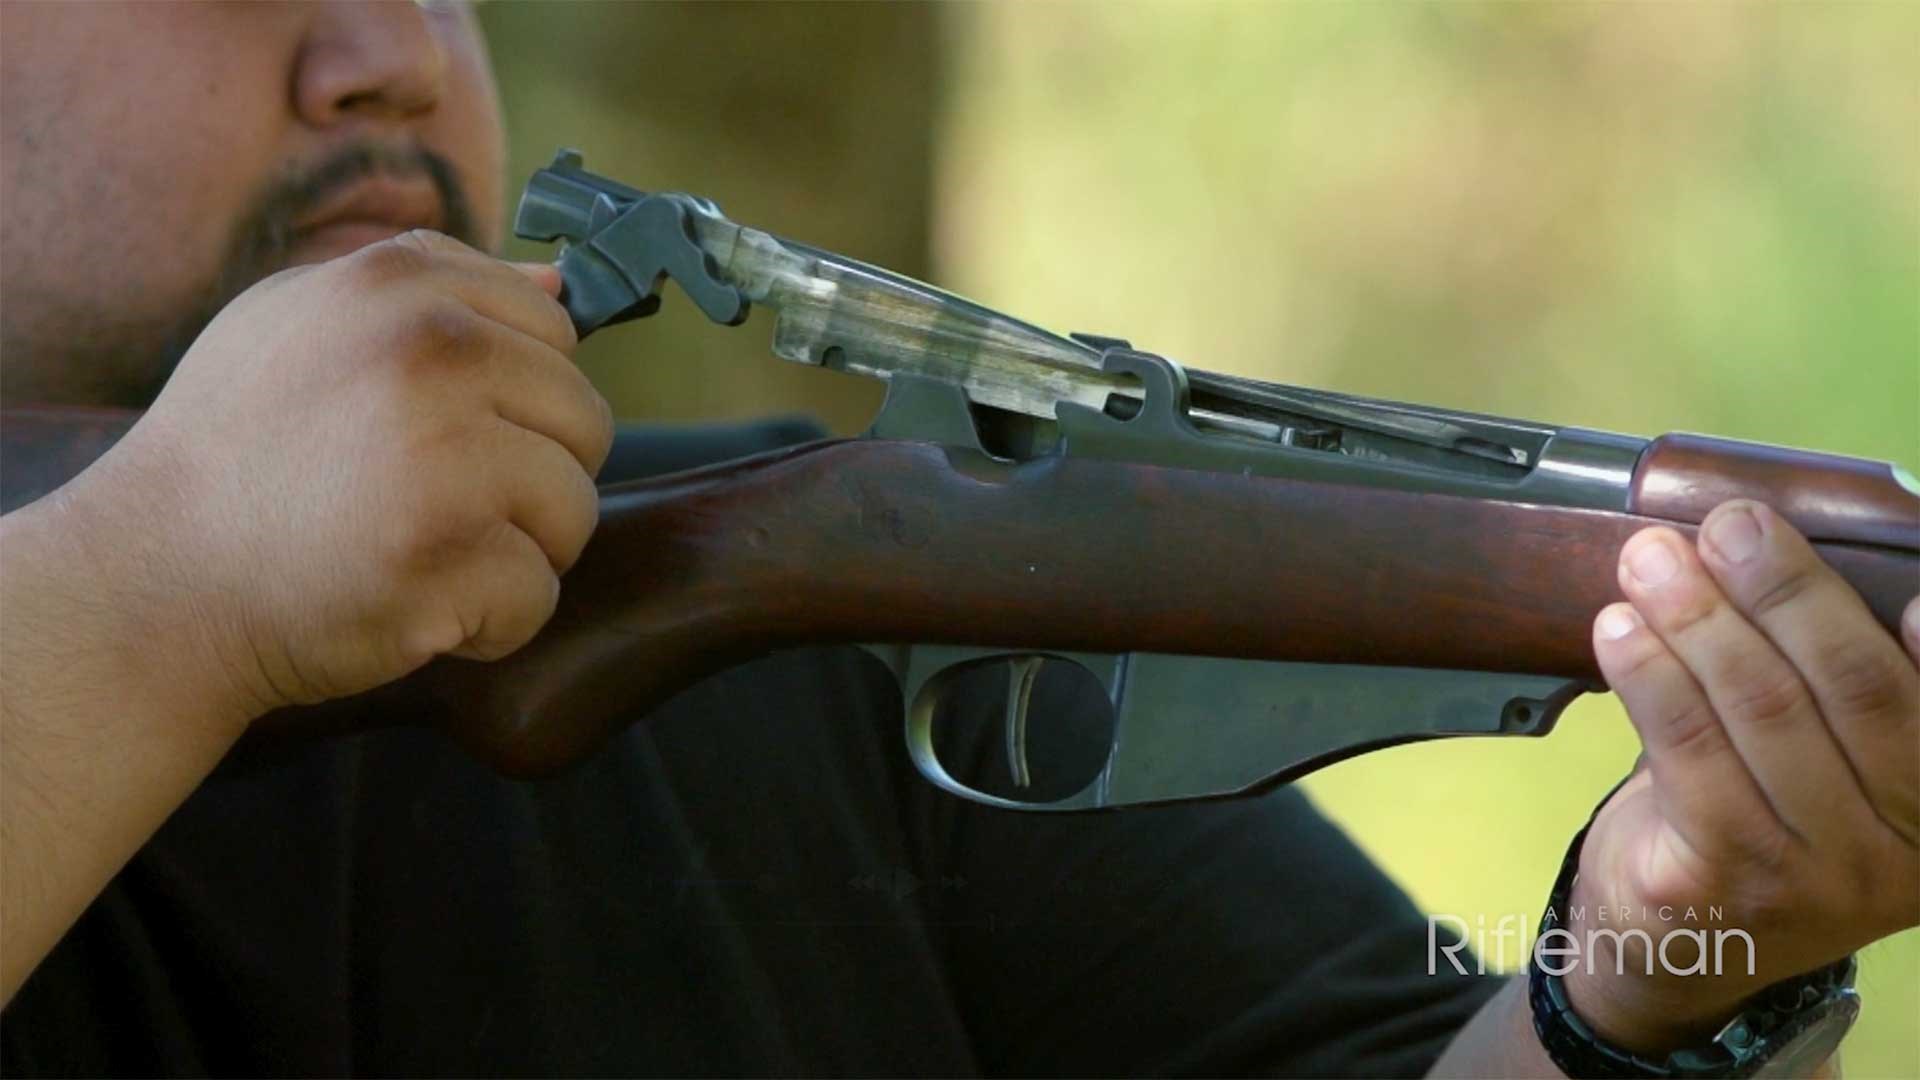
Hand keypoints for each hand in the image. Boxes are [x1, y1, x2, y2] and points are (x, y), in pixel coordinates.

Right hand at [57, 229, 611, 716]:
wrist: (149, 584)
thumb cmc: (233, 457)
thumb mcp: (299, 325)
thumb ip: (433, 295)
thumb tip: (559, 282)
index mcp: (398, 285)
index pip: (554, 330)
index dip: (516, 398)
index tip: (444, 431)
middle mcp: (428, 353)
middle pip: (583, 422)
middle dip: (528, 479)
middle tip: (430, 505)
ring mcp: (443, 455)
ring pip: (572, 511)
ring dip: (513, 552)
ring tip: (417, 552)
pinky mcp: (448, 556)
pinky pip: (535, 596)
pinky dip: (486, 624)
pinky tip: (408, 604)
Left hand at [1562, 500, 1918, 1052]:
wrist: (1677, 956)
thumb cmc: (1759, 827)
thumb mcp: (1827, 770)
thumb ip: (1830, 685)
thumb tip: (1775, 552)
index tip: (1912, 588)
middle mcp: (1897, 850)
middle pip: (1850, 687)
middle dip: (1785, 590)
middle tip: (1731, 524)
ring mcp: (1810, 871)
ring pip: (1761, 709)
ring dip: (1700, 618)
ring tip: (1652, 560)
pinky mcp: (1717, 876)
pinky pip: (1684, 748)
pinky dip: (1649, 674)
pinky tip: (1618, 628)